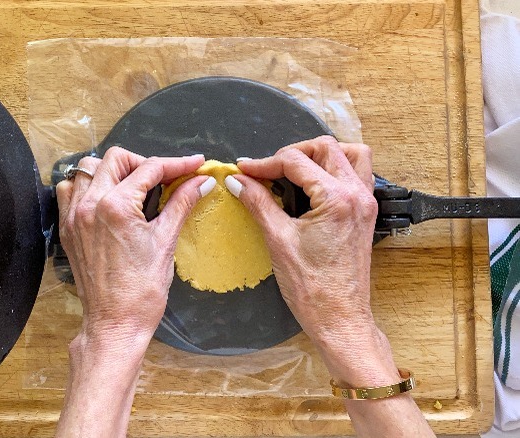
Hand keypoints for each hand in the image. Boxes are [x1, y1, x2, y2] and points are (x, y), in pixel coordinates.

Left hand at [57, 147, 210, 352]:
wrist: (114, 324)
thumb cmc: (141, 292)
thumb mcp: (166, 242)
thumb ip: (181, 204)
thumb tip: (200, 182)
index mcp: (115, 207)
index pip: (149, 169)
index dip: (177, 164)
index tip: (194, 165)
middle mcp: (89, 205)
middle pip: (115, 159)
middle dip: (143, 162)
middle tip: (164, 178)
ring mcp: (74, 217)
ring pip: (87, 170)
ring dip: (113, 171)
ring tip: (134, 187)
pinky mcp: (68, 230)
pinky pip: (70, 192)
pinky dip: (88, 186)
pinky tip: (108, 200)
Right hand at [230, 136, 432, 436]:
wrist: (339, 317)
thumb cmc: (311, 287)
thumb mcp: (277, 239)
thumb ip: (258, 202)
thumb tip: (237, 181)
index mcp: (337, 198)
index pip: (296, 162)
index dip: (265, 163)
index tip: (244, 171)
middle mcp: (357, 194)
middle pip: (326, 148)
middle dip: (293, 153)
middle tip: (266, 170)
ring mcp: (366, 203)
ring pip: (350, 155)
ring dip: (320, 155)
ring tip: (293, 169)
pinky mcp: (365, 214)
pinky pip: (357, 174)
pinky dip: (336, 169)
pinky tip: (313, 185)